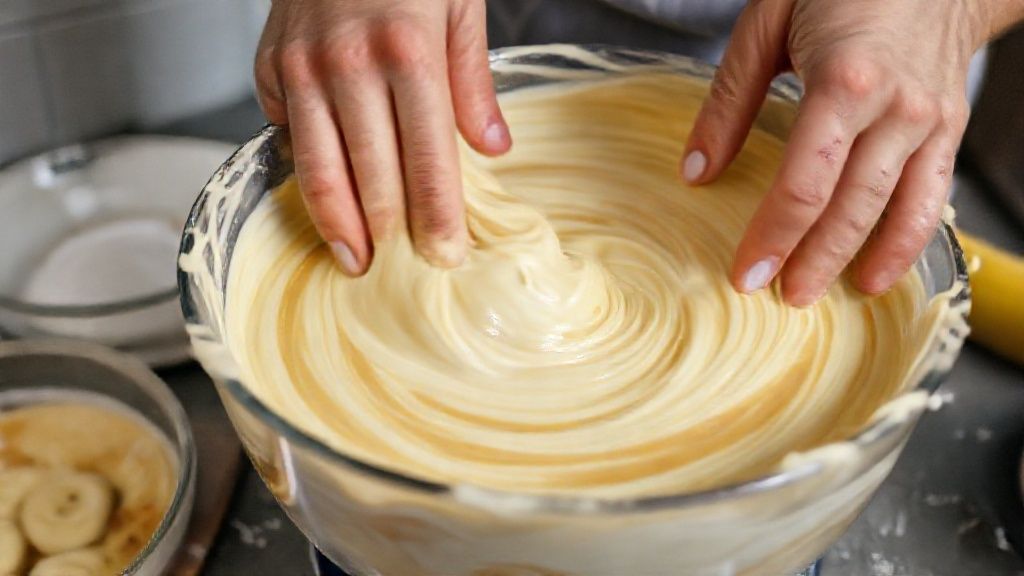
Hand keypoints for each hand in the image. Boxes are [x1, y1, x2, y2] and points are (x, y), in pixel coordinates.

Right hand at [254, 0, 509, 275]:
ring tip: (353, 260)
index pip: (428, 159)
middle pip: (371, 175)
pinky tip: (322, 202)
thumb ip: (473, 80)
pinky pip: (285, 135)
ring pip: (319, 168)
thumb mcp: (459, 4)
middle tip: (399, 271)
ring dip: (337, 224)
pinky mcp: (270, 67)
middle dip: (387, 233)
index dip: (436, 216)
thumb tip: (493, 149)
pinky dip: (303, 171)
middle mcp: (349, 64)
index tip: (445, 256)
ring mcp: (302, 67)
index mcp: (409, 51)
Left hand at [683, 0, 988, 304]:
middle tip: (776, 298)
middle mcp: (896, 107)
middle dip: (810, 259)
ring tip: (816, 294)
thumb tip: (695, 173)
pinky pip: (931, 196)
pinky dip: (907, 241)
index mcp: (845, 80)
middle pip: (850, 206)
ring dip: (855, 260)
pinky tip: (878, 273)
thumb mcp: (765, 24)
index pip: (804, 182)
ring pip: (894, 209)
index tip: (745, 273)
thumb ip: (728, 101)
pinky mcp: (948, 127)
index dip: (773, 235)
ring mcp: (929, 120)